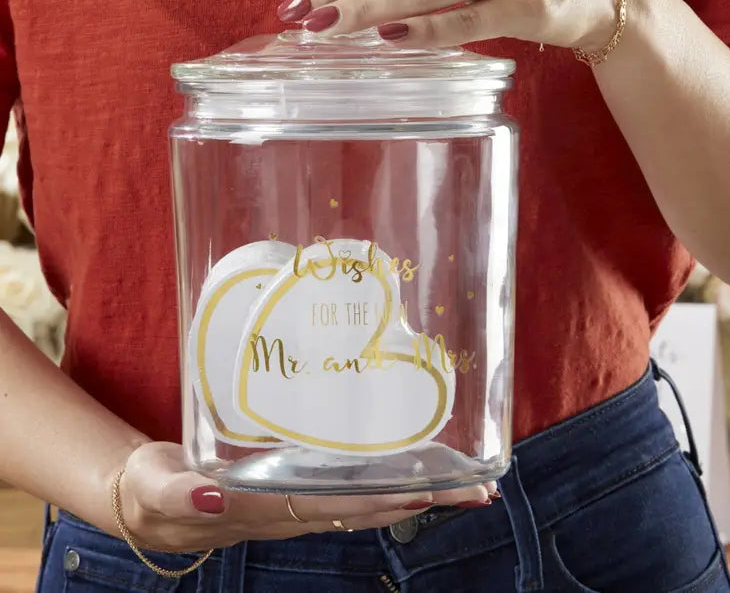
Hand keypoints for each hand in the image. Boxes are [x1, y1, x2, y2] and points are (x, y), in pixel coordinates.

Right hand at [113, 442, 497, 551]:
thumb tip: (214, 499)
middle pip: (364, 509)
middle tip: (476, 487)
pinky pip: (342, 489)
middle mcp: (288, 512)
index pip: (333, 506)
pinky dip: (379, 482)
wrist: (146, 498)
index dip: (382, 500)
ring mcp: (292, 504)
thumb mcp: (155, 490)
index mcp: (261, 510)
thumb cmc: (150, 491)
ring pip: (361, 501)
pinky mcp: (288, 490)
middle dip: (421, 500)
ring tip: (458, 479)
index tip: (430, 492)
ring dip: (411, 493)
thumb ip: (181, 496)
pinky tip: (403, 468)